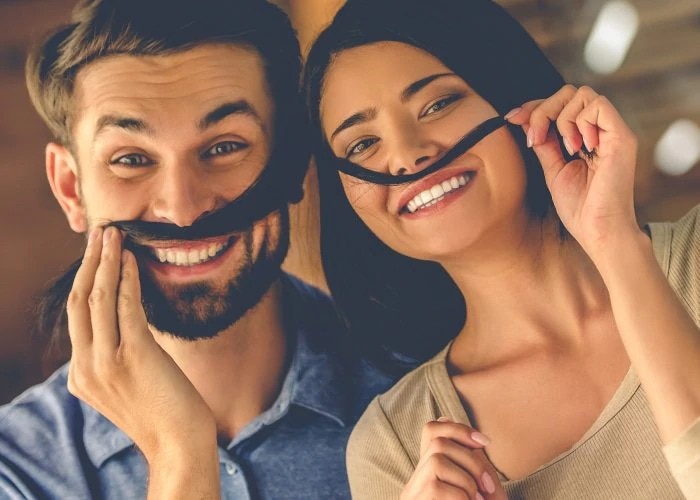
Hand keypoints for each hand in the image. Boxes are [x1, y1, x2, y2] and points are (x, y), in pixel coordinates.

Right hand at [66, 226, 216, 461]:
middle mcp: (85, 368)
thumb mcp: (126, 385)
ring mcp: (106, 363)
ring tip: (113, 235)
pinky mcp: (134, 356)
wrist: (178, 443)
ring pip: (97, 298)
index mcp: (80, 375)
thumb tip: (124, 322)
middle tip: (99, 233)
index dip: (84, 279)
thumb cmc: (162, 411)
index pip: (76, 316)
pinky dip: (127, 279)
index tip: (95, 254)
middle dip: (88, 262)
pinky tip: (132, 260)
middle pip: (78, 301)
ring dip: (106, 261)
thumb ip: (114, 358)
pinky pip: (126, 307)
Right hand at [400, 418, 505, 499]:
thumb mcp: (474, 495)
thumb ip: (473, 474)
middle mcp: (415, 481)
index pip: (431, 430)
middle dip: (472, 460)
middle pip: (438, 443)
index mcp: (430, 476)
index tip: (485, 442)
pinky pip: (439, 486)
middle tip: (490, 489)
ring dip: (467, 481)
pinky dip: (462, 498)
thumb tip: (479, 442)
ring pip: (438, 460)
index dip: (457, 428)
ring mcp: (412, 493)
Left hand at [506, 85, 641, 259]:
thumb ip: (544, 143)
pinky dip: (580, 122)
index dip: (534, 107)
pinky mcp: (622, 137)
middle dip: (543, 110)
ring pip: (582, 94)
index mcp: (586, 137)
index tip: (512, 118)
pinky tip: (579, 148)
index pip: (560, 104)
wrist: (598, 231)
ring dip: (561, 119)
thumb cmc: (580, 208)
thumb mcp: (553, 169)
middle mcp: (601, 130)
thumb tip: (524, 119)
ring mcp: (613, 132)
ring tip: (565, 149)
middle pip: (569, 92)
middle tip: (535, 139)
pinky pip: (598, 105)